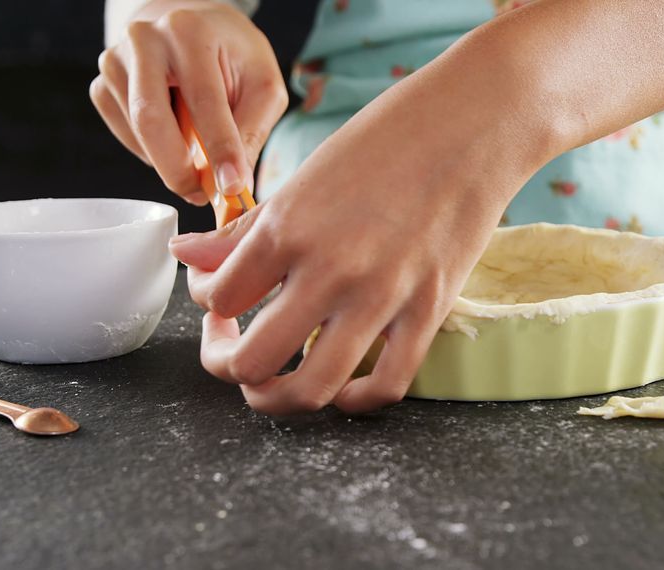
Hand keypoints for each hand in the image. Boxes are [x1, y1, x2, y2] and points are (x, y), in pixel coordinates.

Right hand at [90, 0, 286, 204]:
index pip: (204, 100)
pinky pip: (125, 135)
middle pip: (151, 120)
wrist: (189, 27)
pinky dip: (152, 152)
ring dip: (170, 161)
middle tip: (204, 195)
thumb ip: (251, 131)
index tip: (232, 188)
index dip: (220, 149)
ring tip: (198, 161)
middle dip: (179, 170)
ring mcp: (116, 62)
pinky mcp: (102, 85)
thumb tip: (235, 186)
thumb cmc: (231, 56)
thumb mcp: (261, 84)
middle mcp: (145, 40)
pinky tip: (174, 139)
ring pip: (138, 133)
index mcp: (190, 32)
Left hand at [168, 93, 519, 413]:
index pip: (217, 299)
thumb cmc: (387, 138)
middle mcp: (328, 270)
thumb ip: (245, 228)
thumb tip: (188, 255)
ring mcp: (382, 298)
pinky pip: (384, 386)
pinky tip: (342, 385)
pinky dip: (354, 400)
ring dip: (277, 399)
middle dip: (226, 366)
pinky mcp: (429, 312)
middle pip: (249, 362)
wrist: (474, 123)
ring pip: (309, 390)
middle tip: (232, 349)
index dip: (206, 306)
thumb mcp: (304, 177)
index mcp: (288, 228)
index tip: (219, 298)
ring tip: (273, 383)